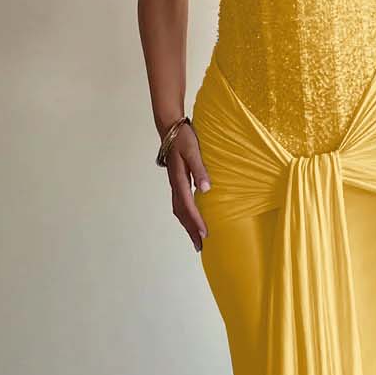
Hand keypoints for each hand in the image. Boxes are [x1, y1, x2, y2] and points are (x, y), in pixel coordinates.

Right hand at [166, 121, 211, 251]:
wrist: (170, 128)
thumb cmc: (183, 138)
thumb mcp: (193, 151)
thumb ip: (200, 169)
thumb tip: (206, 189)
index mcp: (179, 179)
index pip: (187, 205)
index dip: (196, 220)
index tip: (204, 233)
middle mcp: (175, 184)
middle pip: (181, 213)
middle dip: (190, 230)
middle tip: (199, 246)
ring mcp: (174, 184)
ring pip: (179, 210)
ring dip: (187, 225)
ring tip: (196, 238)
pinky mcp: (176, 181)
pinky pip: (180, 203)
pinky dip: (186, 215)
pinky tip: (192, 218)